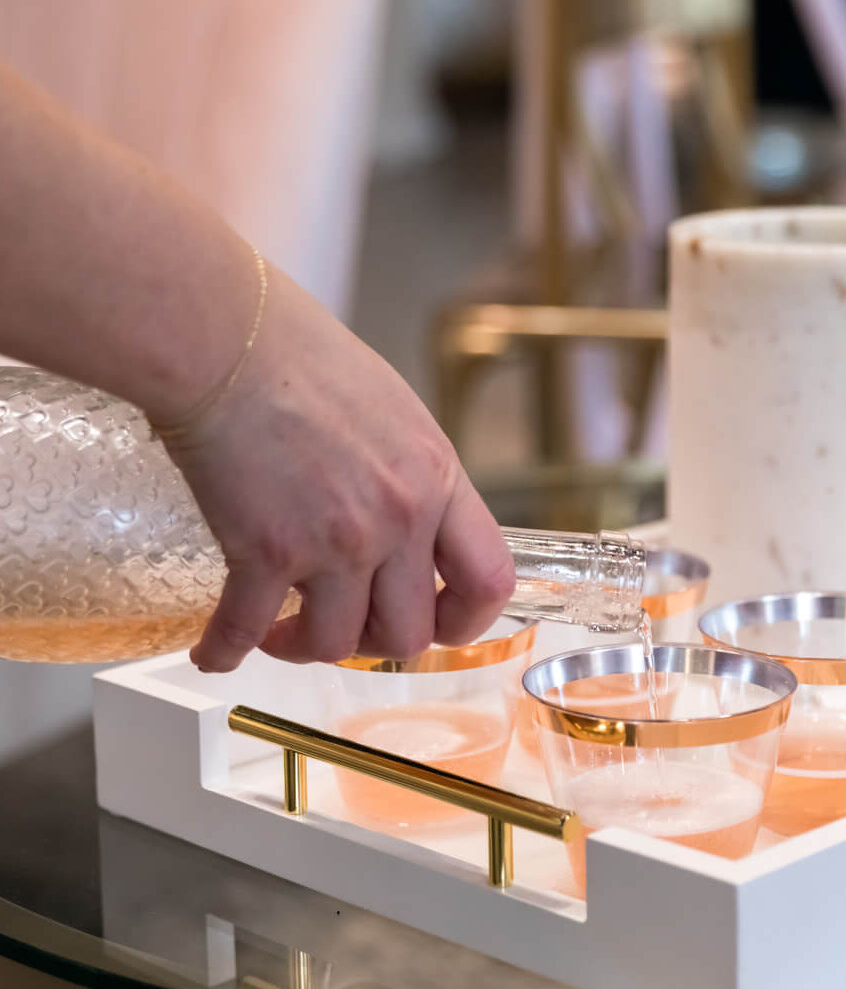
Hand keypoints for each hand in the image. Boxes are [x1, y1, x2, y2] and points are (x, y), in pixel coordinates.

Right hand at [162, 270, 513, 671]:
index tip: (436, 626)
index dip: (465, 621)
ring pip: (334, 644)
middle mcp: (398, 519)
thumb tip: (404, 526)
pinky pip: (247, 630)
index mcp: (437, 479)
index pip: (488, 580)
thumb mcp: (393, 412)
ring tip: (278, 630)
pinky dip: (225, 650)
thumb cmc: (299, 356)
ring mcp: (334, 541)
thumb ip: (409, 475)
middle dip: (369, 641)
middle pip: (406, 633)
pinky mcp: (265, 551)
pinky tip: (214, 651)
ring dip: (303, 647)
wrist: (226, 338)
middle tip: (337, 623)